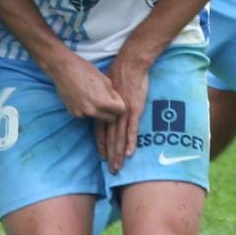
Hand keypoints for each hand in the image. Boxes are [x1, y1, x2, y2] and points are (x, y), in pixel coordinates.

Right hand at [45, 50, 126, 123]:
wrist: (63, 68)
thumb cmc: (85, 70)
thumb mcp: (105, 79)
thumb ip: (112, 94)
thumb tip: (116, 102)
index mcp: (103, 102)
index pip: (121, 111)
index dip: (120, 103)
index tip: (115, 98)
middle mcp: (92, 111)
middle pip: (110, 118)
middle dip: (111, 111)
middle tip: (106, 99)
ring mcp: (82, 114)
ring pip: (97, 117)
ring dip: (99, 110)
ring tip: (93, 96)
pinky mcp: (73, 113)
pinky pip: (86, 115)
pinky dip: (87, 109)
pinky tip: (83, 97)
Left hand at [98, 45, 151, 173]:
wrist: (130, 63)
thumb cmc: (118, 72)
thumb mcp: (105, 87)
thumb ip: (104, 99)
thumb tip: (100, 103)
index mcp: (106, 108)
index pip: (101, 131)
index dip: (102, 145)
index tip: (101, 157)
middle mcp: (113, 113)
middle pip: (110, 138)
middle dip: (110, 155)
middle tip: (111, 171)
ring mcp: (124, 112)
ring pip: (119, 137)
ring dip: (118, 154)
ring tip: (118, 168)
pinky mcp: (134, 110)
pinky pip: (131, 129)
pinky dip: (130, 142)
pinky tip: (128, 154)